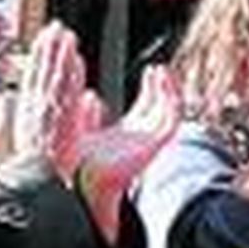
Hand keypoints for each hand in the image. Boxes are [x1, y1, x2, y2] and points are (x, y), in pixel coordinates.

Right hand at [11, 22, 87, 179]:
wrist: (37, 179)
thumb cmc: (32, 168)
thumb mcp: (19, 140)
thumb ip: (18, 120)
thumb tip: (8, 103)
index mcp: (25, 112)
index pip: (32, 78)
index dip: (37, 57)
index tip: (43, 41)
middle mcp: (35, 107)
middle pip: (41, 70)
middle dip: (48, 47)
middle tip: (56, 27)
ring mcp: (49, 110)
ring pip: (54, 75)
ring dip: (60, 53)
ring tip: (67, 34)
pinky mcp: (62, 116)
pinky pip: (67, 89)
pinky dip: (70, 72)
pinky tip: (77, 59)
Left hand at [73, 65, 181, 244]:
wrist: (80, 178)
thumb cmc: (77, 163)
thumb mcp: (79, 130)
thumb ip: (86, 114)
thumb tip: (90, 96)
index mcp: (125, 136)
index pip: (146, 108)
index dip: (151, 89)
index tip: (150, 70)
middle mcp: (140, 139)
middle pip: (160, 109)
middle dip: (161, 88)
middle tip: (156, 68)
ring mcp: (148, 142)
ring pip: (169, 113)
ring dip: (168, 91)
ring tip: (160, 71)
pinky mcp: (154, 144)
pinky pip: (171, 119)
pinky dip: (171, 98)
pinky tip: (162, 81)